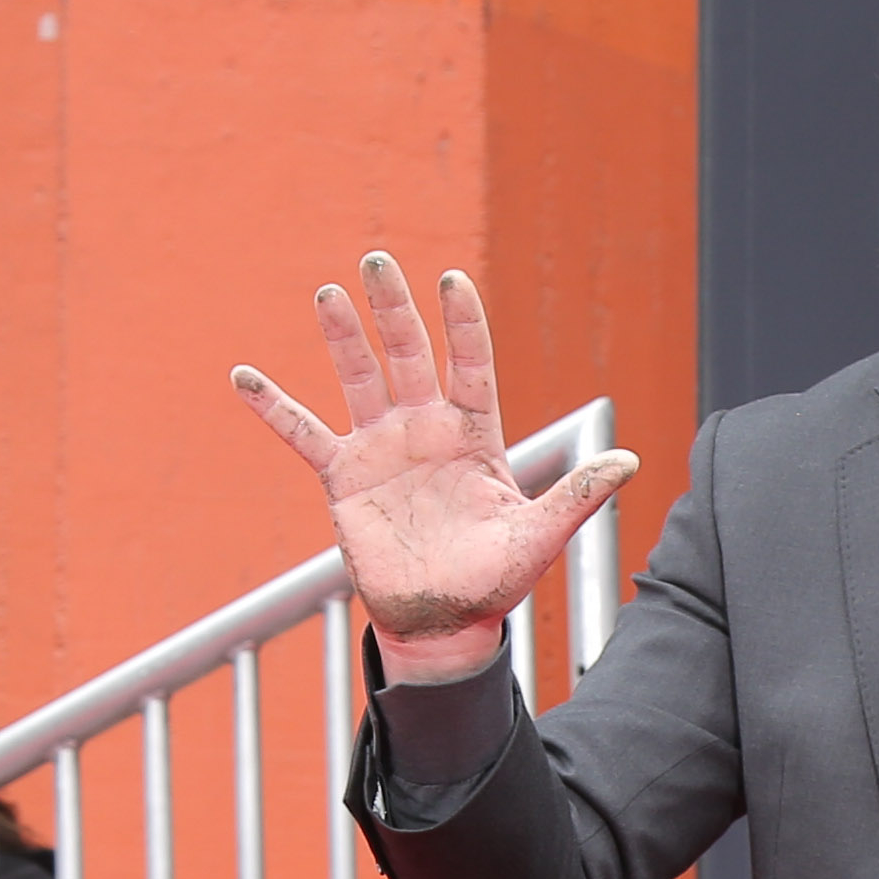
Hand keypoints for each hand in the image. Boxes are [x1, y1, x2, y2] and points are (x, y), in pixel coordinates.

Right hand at [226, 254, 643, 684]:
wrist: (443, 620)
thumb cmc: (495, 578)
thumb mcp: (539, 536)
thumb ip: (578, 495)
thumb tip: (634, 462)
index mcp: (474, 434)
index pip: (469, 364)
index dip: (462, 324)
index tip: (452, 280)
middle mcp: (426, 429)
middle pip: (409, 354)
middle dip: (394, 308)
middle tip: (379, 258)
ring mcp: (382, 448)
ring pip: (359, 378)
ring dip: (343, 336)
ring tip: (328, 292)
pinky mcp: (344, 478)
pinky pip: (303, 434)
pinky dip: (275, 407)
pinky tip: (244, 377)